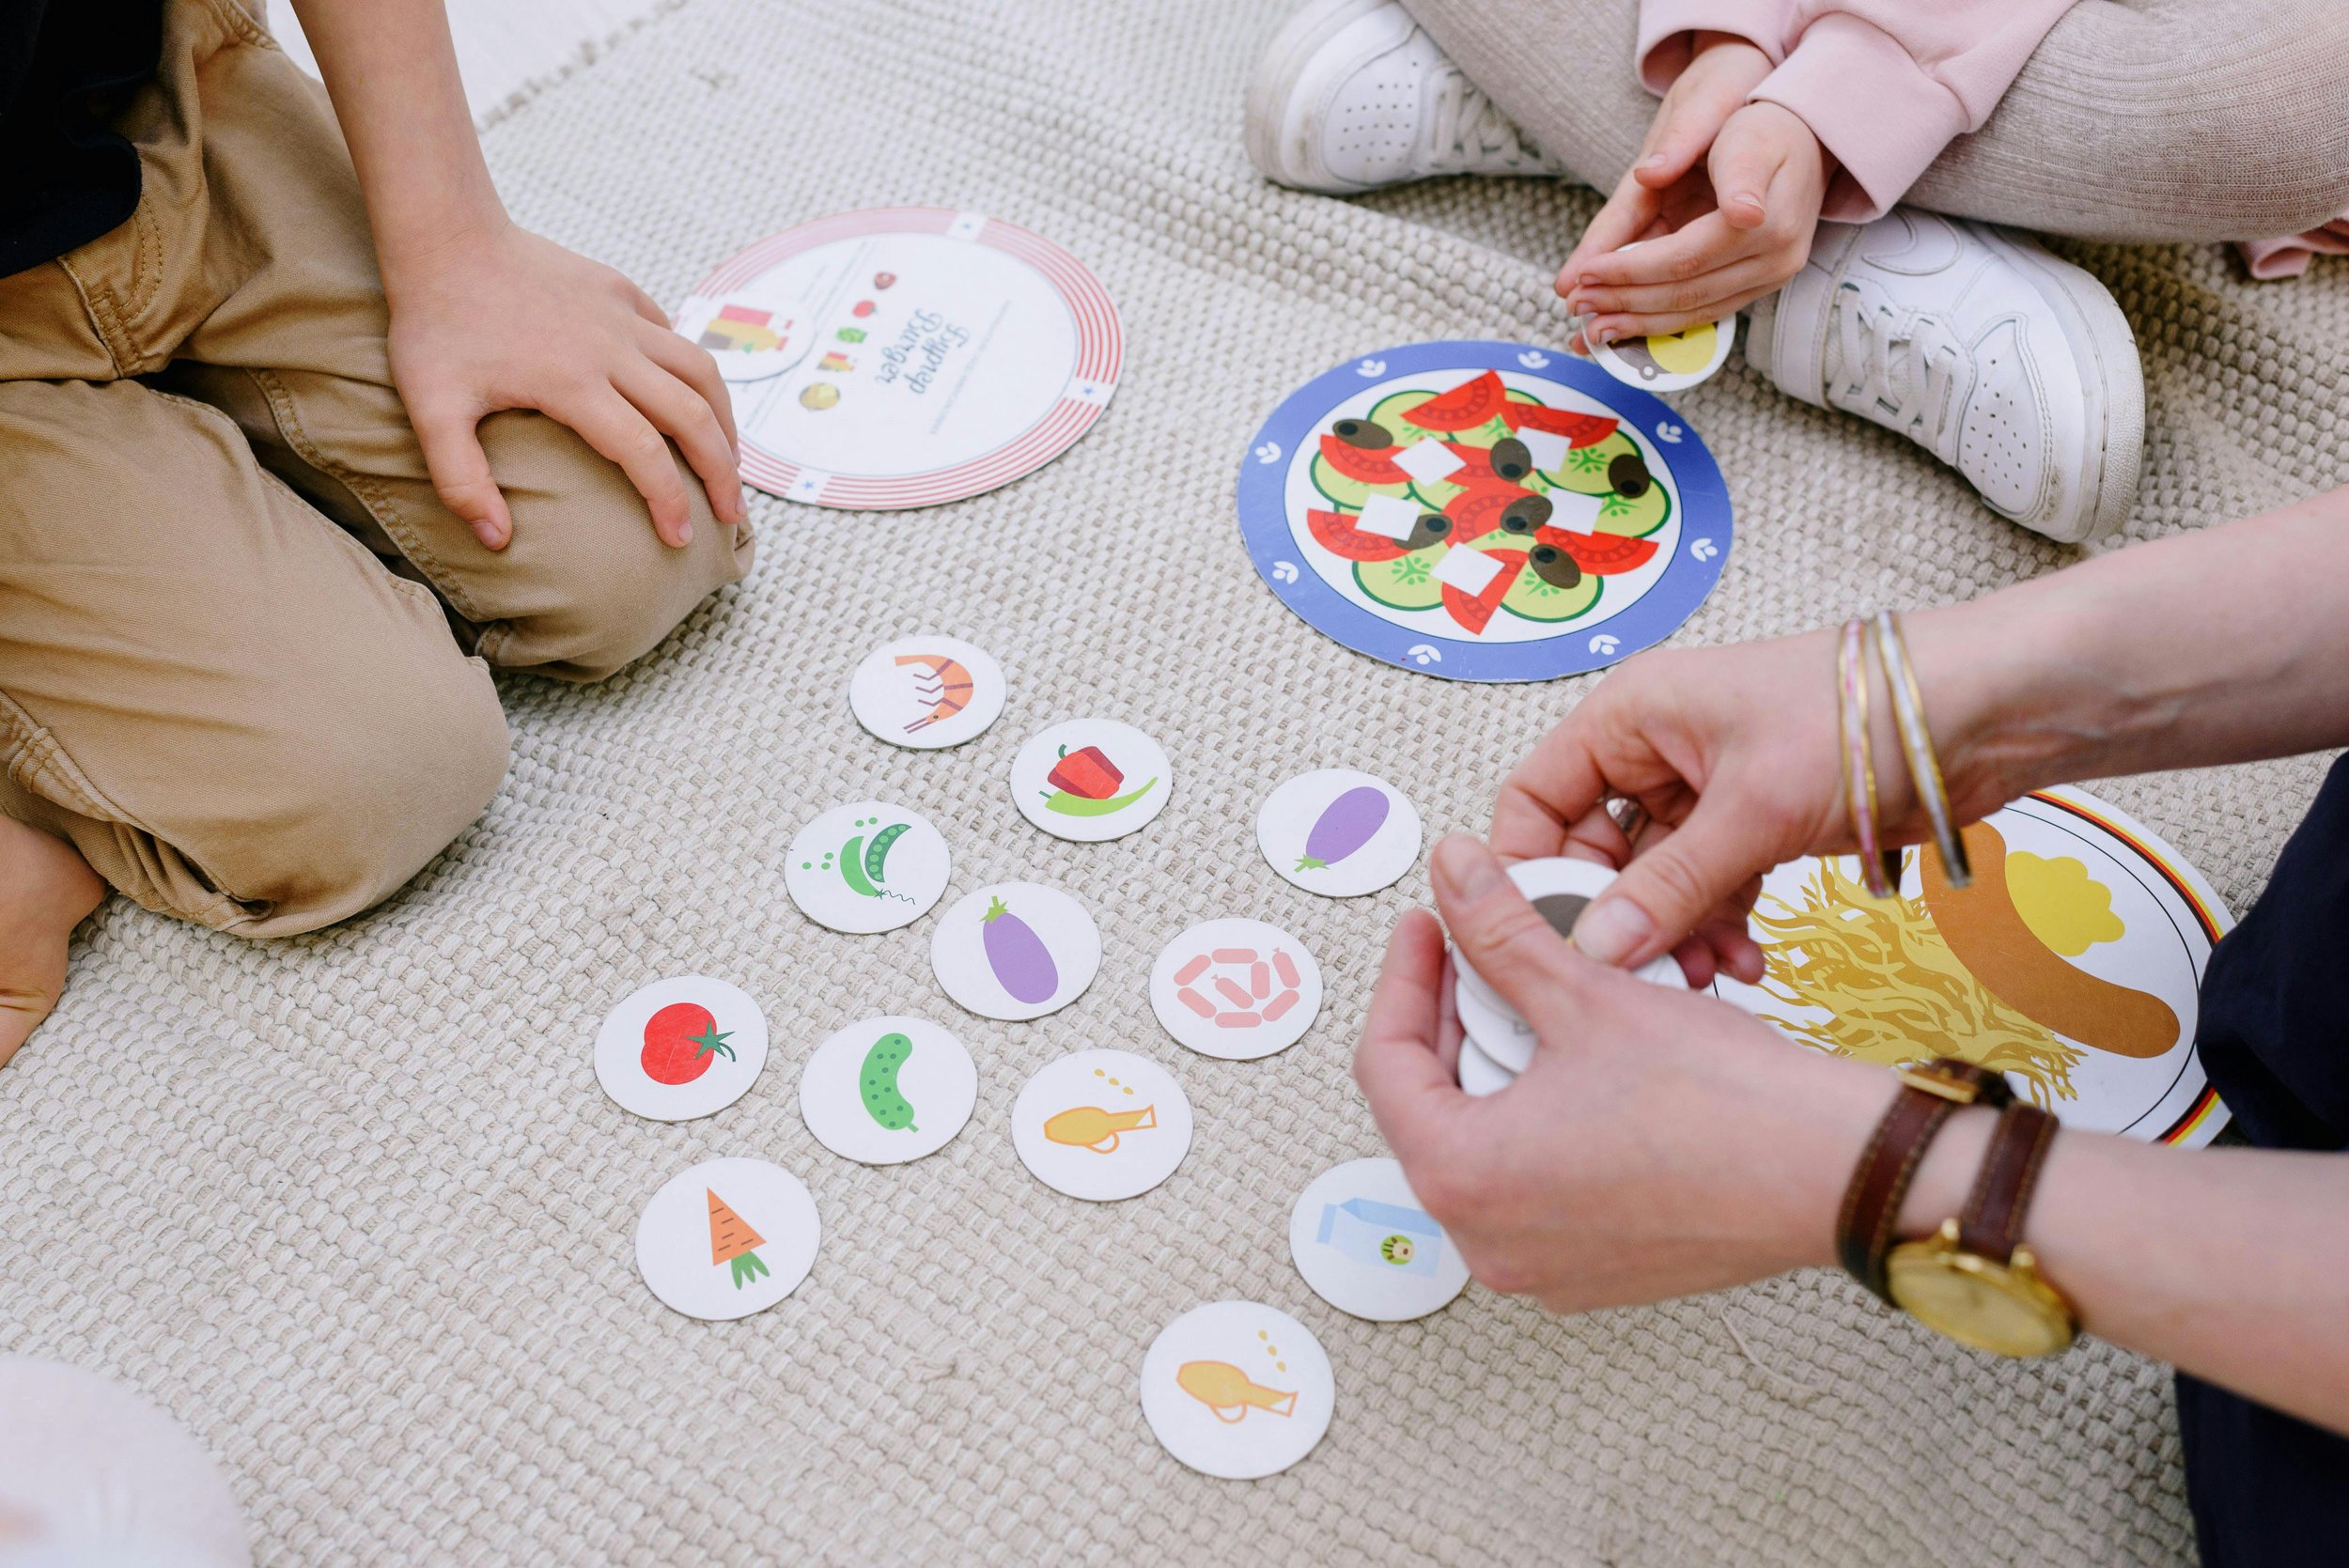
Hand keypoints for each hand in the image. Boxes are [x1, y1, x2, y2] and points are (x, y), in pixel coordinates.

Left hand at [383, 220, 745, 549]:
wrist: (445, 235)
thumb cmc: (434, 325)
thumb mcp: (431, 409)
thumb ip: (460, 480)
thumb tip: (496, 541)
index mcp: (573, 384)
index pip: (645, 454)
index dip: (671, 501)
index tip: (681, 538)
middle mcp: (612, 350)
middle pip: (693, 416)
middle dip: (722, 471)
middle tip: (731, 514)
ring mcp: (622, 316)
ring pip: (701, 371)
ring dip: (725, 420)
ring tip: (730, 459)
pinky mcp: (620, 290)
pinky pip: (673, 336)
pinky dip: (692, 373)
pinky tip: (690, 399)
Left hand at [1353, 836, 1883, 1310]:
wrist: (1834, 1172)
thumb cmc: (1720, 1102)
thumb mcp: (1586, 995)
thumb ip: (1499, 932)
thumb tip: (1453, 872)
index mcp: (1461, 1179)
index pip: (1384, 1063)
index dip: (1402, 977)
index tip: (1427, 927)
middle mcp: (1486, 1243)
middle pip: (1429, 1107)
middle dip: (1450, 1021)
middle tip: (1479, 953)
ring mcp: (1540, 1268)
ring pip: (1483, 1145)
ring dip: (1498, 1067)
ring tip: (1533, 1000)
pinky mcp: (1593, 1271)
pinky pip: (1536, 1185)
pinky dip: (1541, 1121)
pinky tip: (1578, 1065)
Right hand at [1489, 614, 2018, 973]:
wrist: (1981, 712)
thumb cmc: (1858, 717)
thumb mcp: (1751, 809)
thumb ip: (1669, 887)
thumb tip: (1595, 950)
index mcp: (1629, 717)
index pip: (1535, 798)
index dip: (1530, 869)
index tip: (1544, 939)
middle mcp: (1655, 751)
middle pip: (1592, 850)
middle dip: (1614, 919)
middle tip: (1640, 976)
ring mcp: (1706, 791)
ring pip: (1653, 881)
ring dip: (1674, 933)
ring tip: (1708, 976)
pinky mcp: (1754, 824)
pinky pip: (1707, 888)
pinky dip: (1719, 927)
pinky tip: (1746, 962)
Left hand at [1557, 37, 1828, 348]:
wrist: (1809, 135)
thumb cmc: (1765, 128)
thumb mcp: (1742, 133)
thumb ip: (1722, 165)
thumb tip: (1709, 198)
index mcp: (1766, 224)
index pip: (1683, 260)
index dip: (1628, 270)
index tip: (1583, 274)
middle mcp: (1773, 260)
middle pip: (1685, 293)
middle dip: (1624, 302)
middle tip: (1575, 305)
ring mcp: (1770, 277)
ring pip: (1693, 312)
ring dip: (1637, 324)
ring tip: (1589, 329)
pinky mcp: (1759, 284)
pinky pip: (1705, 312)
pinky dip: (1661, 322)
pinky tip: (1626, 326)